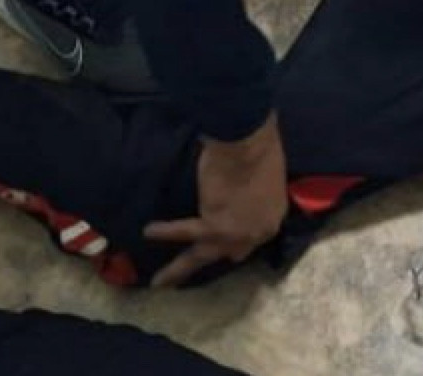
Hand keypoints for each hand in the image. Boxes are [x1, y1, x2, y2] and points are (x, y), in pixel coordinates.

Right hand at [145, 114, 287, 287]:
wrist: (248, 142)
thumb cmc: (261, 146)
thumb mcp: (266, 173)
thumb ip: (255, 189)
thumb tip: (241, 186)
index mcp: (273, 216)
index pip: (254, 237)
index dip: (239, 235)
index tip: (228, 233)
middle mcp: (255, 233)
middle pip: (233, 253)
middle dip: (218, 254)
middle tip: (199, 259)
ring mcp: (234, 235)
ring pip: (203, 256)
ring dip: (179, 269)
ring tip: (159, 280)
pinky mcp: (212, 227)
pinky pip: (184, 231)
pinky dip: (165, 231)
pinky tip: (149, 231)